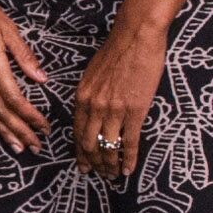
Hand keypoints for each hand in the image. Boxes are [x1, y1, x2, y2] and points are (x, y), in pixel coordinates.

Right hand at [0, 0, 48, 149]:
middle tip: (36, 146)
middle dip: (20, 131)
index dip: (29, 116)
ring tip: (17, 147)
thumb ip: (23, 55)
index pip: (14, 98)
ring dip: (2, 132)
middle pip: (1, 111)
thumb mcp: (8, 28)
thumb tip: (41, 78)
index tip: (44, 126)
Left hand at [69, 17, 169, 180]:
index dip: (79, 152)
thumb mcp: (93, 74)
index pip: (76, 132)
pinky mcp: (135, 111)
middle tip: (97, 175)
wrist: (136, 36)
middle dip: (93, 163)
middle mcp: (94, 107)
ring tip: (112, 176)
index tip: (83, 164)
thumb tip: (92, 109)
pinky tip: (127, 170)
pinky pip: (128, 142)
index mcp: (82, 97)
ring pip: (107, 147)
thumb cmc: (117, 50)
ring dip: (109, 165)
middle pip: (89, 144)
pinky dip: (127, 159)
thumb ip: (91, 94)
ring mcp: (114, 110)